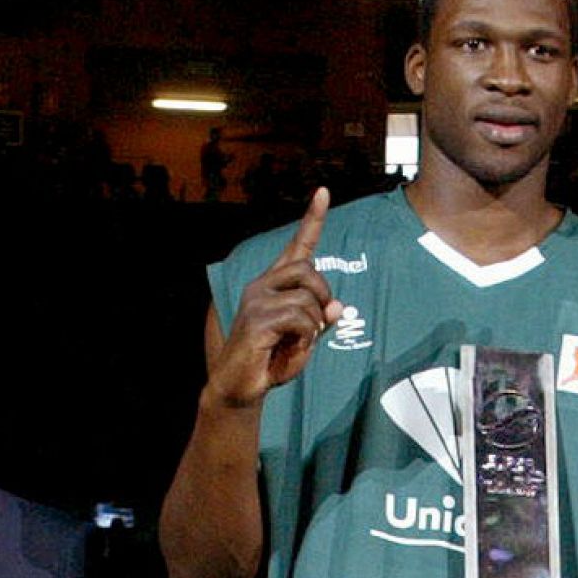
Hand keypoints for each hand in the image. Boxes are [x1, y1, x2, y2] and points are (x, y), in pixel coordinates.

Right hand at [205, 188, 342, 409]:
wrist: (240, 386)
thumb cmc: (273, 359)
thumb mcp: (305, 338)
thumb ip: (321, 319)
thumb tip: (338, 306)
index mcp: (275, 284)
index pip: (298, 246)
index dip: (313, 219)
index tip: (324, 191)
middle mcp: (262, 285)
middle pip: (310, 271)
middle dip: (322, 297)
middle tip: (313, 325)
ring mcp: (256, 300)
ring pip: (309, 301)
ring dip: (312, 328)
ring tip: (293, 343)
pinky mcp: (256, 319)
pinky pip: (300, 320)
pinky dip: (304, 339)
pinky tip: (286, 348)